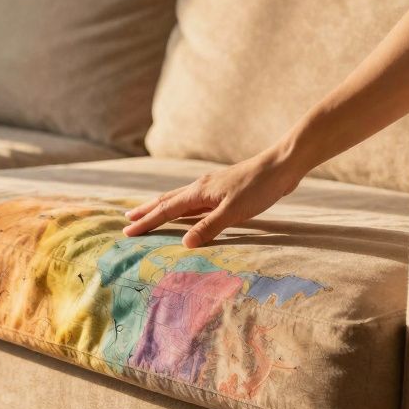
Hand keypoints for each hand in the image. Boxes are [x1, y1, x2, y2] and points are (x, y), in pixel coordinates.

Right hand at [123, 149, 305, 247]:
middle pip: (165, 200)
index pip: (165, 210)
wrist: (281, 165)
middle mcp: (199, 187)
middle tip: (126, 220)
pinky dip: (179, 206)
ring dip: (159, 206)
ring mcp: (210, 186)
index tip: (127, 232)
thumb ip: (209, 227)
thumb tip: (184, 243)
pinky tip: (184, 209)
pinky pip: (192, 199)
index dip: (146, 222)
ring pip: (177, 198)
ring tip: (147, 211)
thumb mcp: (234, 211)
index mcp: (198, 192)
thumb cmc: (259, 188)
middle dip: (145, 211)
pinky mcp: (222, 188)